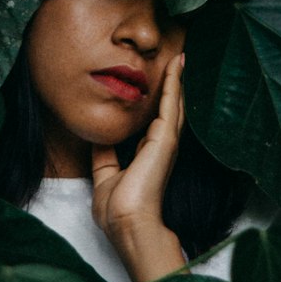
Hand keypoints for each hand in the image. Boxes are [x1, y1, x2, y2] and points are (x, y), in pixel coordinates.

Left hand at [91, 53, 186, 281]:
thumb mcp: (105, 177)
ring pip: (175, 103)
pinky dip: (174, 83)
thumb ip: (104, 156)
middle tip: (179, 62)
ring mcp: (166, 142)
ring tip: (181, 58)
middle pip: (170, 109)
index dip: (158, 103)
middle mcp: (161, 146)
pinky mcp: (166, 139)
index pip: (155, 122)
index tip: (156, 85)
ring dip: (178, 80)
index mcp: (148, 155)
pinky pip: (172, 103)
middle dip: (174, 86)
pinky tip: (176, 66)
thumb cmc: (117, 209)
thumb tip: (99, 139)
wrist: (126, 223)